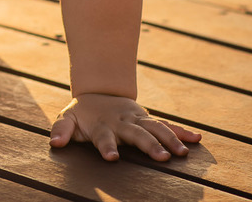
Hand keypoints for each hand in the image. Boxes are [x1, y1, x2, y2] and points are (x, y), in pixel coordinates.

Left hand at [50, 93, 201, 161]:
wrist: (98, 92)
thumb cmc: (82, 113)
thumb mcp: (67, 119)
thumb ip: (61, 130)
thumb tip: (54, 143)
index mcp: (103, 125)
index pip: (104, 138)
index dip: (107, 147)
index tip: (112, 157)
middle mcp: (123, 122)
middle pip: (137, 134)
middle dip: (149, 145)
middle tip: (162, 158)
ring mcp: (138, 120)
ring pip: (156, 128)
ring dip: (170, 140)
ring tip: (182, 154)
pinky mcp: (148, 120)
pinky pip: (167, 125)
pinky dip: (181, 131)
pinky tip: (197, 139)